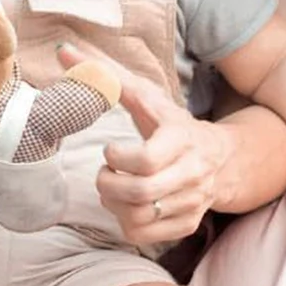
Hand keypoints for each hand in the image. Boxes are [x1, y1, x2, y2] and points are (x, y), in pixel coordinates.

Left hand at [57, 42, 225, 245]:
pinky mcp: (186, 224)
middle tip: (104, 172)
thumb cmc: (171, 124)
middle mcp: (192, 174)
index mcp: (182, 139)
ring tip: (113, 186)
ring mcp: (192, 203)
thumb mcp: (146, 96)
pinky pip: (143, 235)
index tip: (109, 149)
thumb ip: (106, 75)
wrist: (222, 158)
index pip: (146, 160)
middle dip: (109, 184)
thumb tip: (63, 50)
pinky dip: (125, 223)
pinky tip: (126, 205)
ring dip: (113, 204)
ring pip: (139, 218)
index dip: (117, 159)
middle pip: (141, 193)